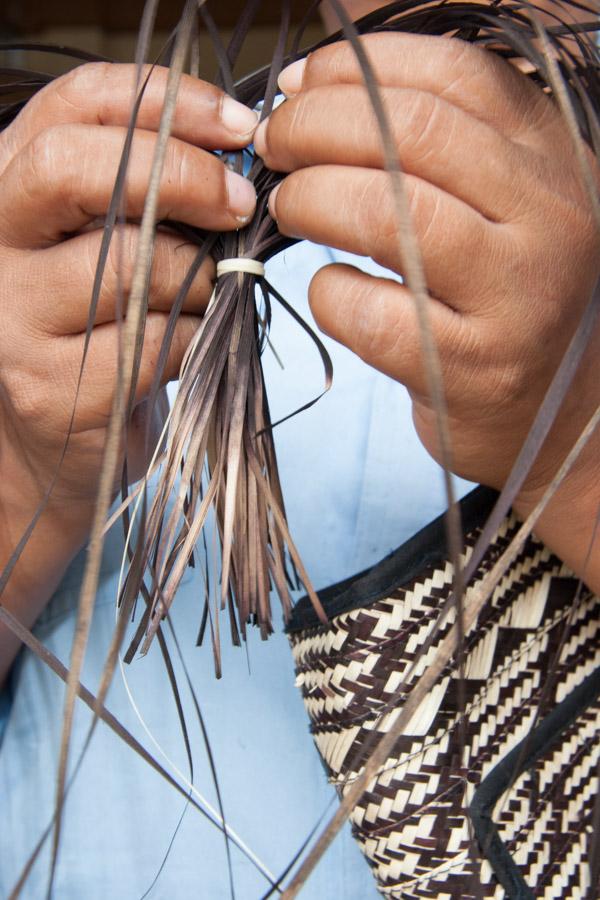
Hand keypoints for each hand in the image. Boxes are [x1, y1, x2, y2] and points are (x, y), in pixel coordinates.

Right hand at [0, 62, 257, 674]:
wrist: (58, 429)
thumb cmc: (97, 318)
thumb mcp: (109, 236)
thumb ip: (147, 184)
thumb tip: (236, 149)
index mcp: (7, 182)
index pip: (76, 104)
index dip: (170, 102)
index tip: (240, 127)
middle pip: (77, 170)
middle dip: (182, 178)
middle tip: (241, 206)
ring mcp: (10, 320)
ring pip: (133, 268)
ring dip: (201, 280)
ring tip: (207, 294)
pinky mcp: (49, 388)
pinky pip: (154, 344)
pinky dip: (194, 339)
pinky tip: (188, 343)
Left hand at [254, 33, 599, 587]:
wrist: (560, 409)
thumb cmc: (507, 296)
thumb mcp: (505, 203)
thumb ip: (439, 144)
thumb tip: (311, 89)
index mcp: (553, 160)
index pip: (451, 75)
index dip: (356, 68)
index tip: (297, 84)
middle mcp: (549, 219)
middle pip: (410, 134)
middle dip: (314, 126)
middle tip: (274, 146)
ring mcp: (515, 299)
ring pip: (387, 216)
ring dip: (310, 200)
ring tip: (287, 207)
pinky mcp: (473, 371)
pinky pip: (371, 314)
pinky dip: (328, 293)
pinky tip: (332, 291)